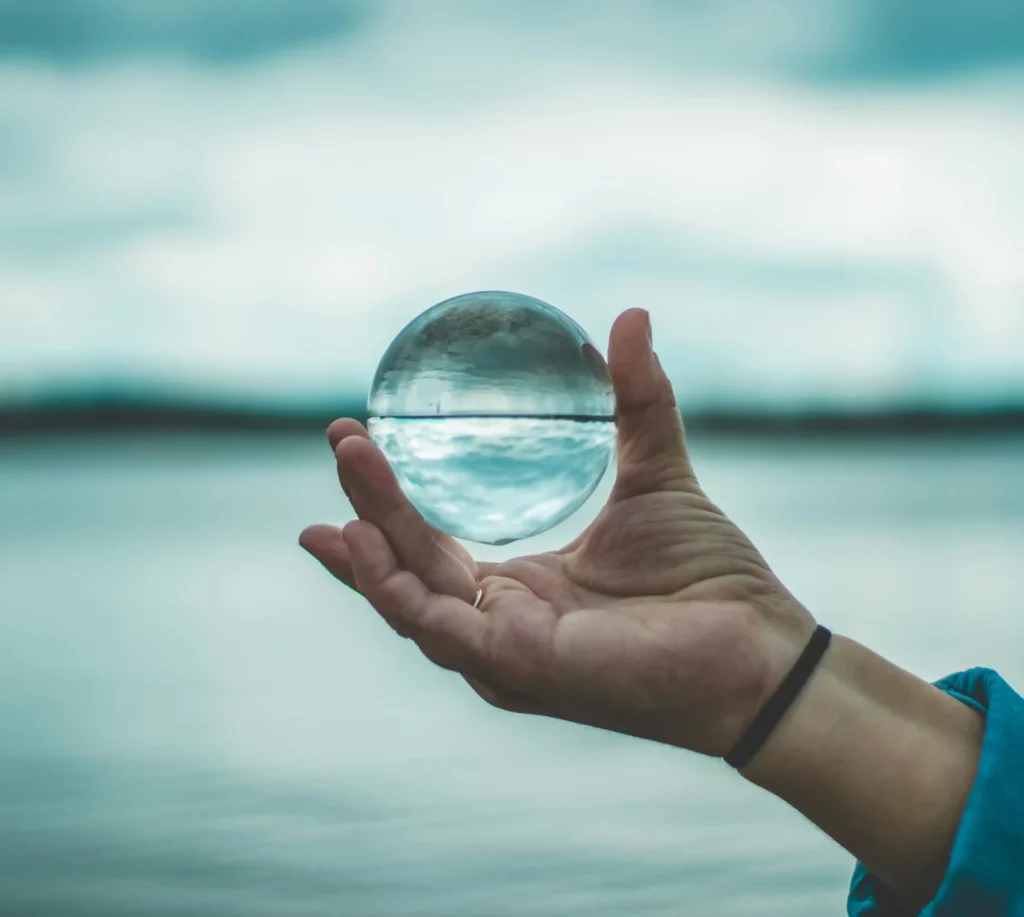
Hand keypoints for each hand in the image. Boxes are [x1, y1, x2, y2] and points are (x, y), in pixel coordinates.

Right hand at [300, 309, 814, 756]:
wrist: (760, 646)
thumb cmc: (711, 578)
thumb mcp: (658, 474)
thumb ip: (638, 402)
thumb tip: (631, 315)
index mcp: (523, 592)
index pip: (434, 550)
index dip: (390, 503)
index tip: (358, 440)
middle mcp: (502, 626)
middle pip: (412, 567)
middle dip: (368, 508)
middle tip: (342, 441)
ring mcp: (504, 652)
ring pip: (411, 597)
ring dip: (369, 540)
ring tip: (350, 466)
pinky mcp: (517, 667)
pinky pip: (438, 627)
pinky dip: (392, 586)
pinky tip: (365, 538)